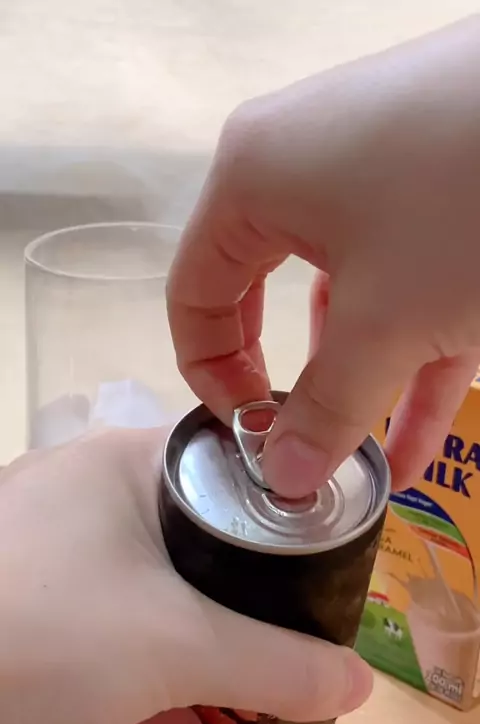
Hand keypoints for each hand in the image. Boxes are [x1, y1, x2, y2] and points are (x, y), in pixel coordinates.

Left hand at [0, 429, 370, 723]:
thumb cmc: (46, 626)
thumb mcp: (174, 646)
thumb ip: (275, 664)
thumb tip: (358, 684)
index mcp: (129, 470)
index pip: (230, 485)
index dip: (283, 541)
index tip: (322, 596)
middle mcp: (92, 508)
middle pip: (195, 579)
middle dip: (238, 668)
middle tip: (282, 712)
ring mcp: (54, 572)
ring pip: (146, 639)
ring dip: (189, 722)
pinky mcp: (27, 629)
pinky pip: (98, 670)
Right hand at [167, 16, 479, 497]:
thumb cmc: (459, 204)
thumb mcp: (386, 322)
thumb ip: (328, 408)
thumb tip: (284, 479)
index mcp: (252, 179)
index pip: (194, 292)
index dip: (212, 375)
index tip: (252, 436)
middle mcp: (300, 167)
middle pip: (268, 294)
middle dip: (292, 382)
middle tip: (302, 444)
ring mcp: (373, 174)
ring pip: (351, 297)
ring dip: (362, 384)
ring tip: (371, 463)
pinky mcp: (436, 186)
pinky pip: (407, 286)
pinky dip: (411, 358)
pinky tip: (419, 441)